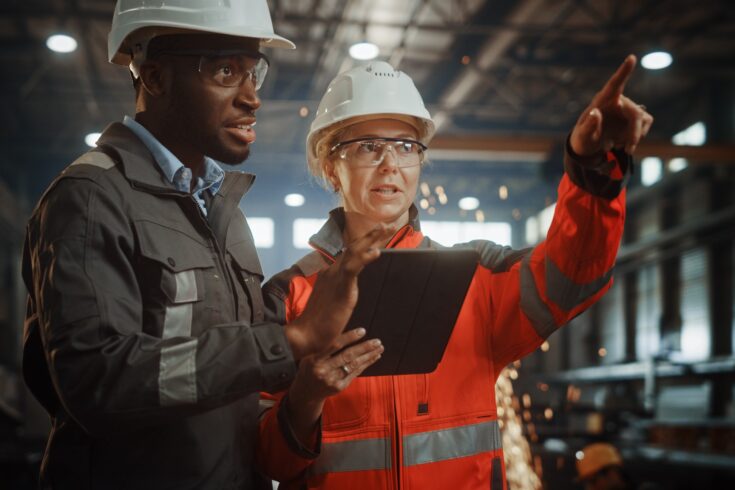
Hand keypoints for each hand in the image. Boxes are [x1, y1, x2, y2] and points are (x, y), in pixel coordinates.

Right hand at [284, 224, 393, 358]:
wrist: (306, 335)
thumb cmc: (319, 323)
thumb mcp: (333, 302)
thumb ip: (341, 292)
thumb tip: (347, 291)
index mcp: (331, 274)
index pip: (350, 253)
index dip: (365, 242)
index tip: (379, 233)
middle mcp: (332, 271)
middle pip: (354, 247)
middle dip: (372, 234)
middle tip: (388, 225)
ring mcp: (335, 277)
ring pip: (355, 251)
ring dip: (371, 238)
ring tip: (386, 228)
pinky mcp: (340, 288)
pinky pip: (353, 268)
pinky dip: (365, 258)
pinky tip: (376, 252)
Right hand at [285, 329, 383, 443]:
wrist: (305, 392)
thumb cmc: (309, 369)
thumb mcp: (310, 357)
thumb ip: (324, 348)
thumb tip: (346, 334)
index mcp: (315, 360)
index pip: (335, 346)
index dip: (350, 337)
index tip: (363, 331)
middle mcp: (324, 371)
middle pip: (348, 356)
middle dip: (364, 348)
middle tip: (377, 341)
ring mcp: (332, 380)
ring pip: (354, 365)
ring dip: (369, 356)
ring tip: (379, 348)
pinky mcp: (339, 387)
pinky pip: (355, 373)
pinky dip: (365, 364)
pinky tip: (373, 357)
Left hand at [570, 54, 653, 155]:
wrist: (589, 147)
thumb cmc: (583, 139)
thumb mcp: (583, 136)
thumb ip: (589, 126)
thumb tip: (595, 113)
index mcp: (602, 100)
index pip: (614, 84)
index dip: (624, 71)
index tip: (631, 57)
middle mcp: (617, 101)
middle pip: (635, 113)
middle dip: (634, 133)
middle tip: (628, 149)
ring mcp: (627, 109)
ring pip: (642, 119)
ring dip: (634, 137)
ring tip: (619, 147)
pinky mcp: (634, 118)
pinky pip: (645, 125)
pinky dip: (636, 138)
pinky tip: (624, 144)